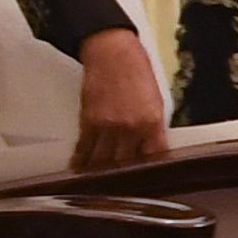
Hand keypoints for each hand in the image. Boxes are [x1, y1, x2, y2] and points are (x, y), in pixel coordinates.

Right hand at [72, 28, 164, 172]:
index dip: (152, 169)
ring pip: (103, 160)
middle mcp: (130, 127)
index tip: (149, 177)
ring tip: (101, 180)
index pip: (154, 156)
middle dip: (125, 174)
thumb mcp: (157, 100)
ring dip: (101, 171)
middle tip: (123, 182)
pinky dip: (82, 159)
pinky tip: (80, 168)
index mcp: (152, 122)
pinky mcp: (88, 121)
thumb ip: (154, 126)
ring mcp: (107, 126)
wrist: (113, 54)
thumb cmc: (138, 73)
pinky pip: (84, 147)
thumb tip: (152, 147)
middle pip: (126, 162)